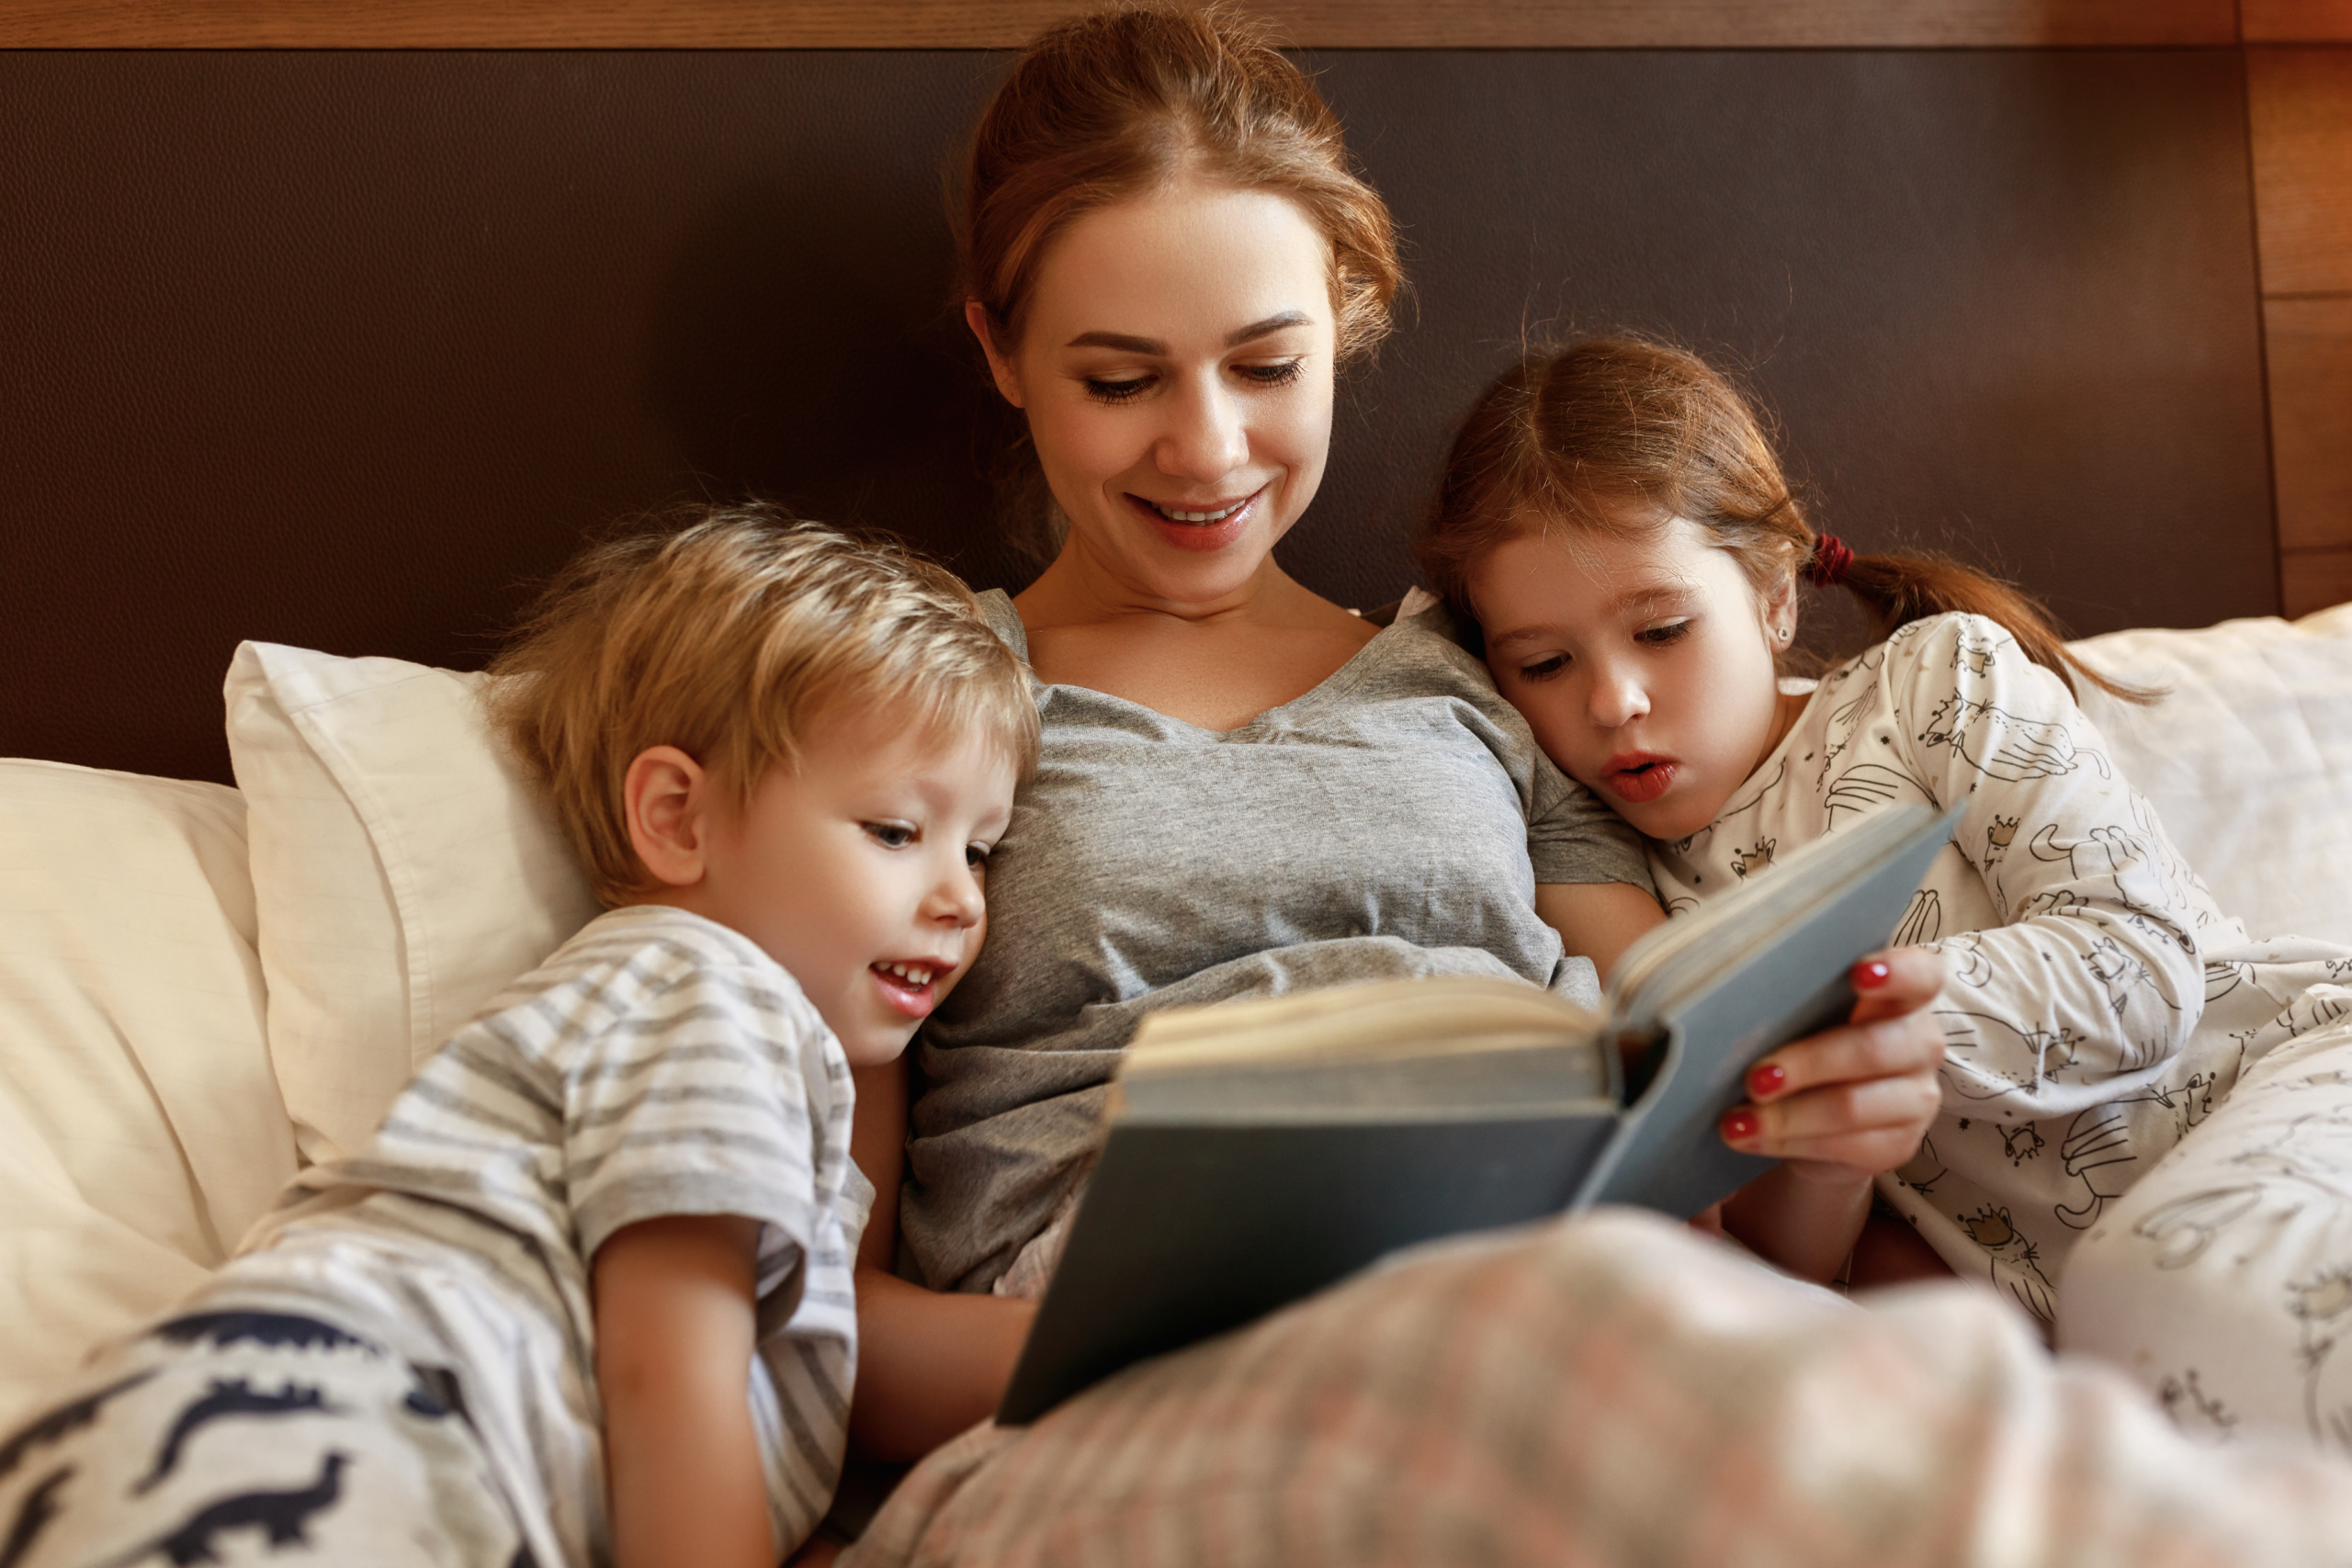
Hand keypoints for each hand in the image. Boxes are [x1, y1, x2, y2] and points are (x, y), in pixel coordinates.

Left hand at [1719, 947, 1945, 1183]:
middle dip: (1808, 1063)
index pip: (1922, 975)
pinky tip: (1750, 1138)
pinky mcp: (1898, 1145)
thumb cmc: (1805, 1043)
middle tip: (1754, 1079)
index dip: (1897, 972)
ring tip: (1737, 1122)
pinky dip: (1787, 1142)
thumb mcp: (1803, 1017)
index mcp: (1903, 997)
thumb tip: (1737, 1007)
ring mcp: (1916, 1099)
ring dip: (1786, 1116)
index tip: (1857, 974)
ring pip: (1852, 1107)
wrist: (1817, 1120)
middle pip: (1873, 1049)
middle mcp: (1921, 1044)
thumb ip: (1795, 1004)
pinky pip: (1843, 1146)